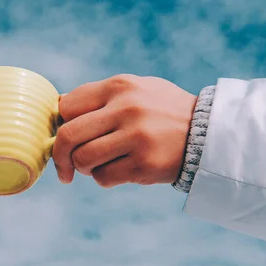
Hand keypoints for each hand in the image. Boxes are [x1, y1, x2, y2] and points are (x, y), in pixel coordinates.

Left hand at [52, 74, 196, 187]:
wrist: (207, 133)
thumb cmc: (160, 111)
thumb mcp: (134, 89)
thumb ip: (98, 96)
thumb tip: (58, 107)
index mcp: (119, 87)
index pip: (66, 107)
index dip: (61, 124)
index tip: (65, 136)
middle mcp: (126, 109)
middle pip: (68, 136)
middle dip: (60, 156)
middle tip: (64, 167)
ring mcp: (136, 138)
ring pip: (83, 160)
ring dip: (82, 168)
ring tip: (95, 166)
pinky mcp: (145, 164)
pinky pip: (103, 178)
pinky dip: (103, 179)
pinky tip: (118, 171)